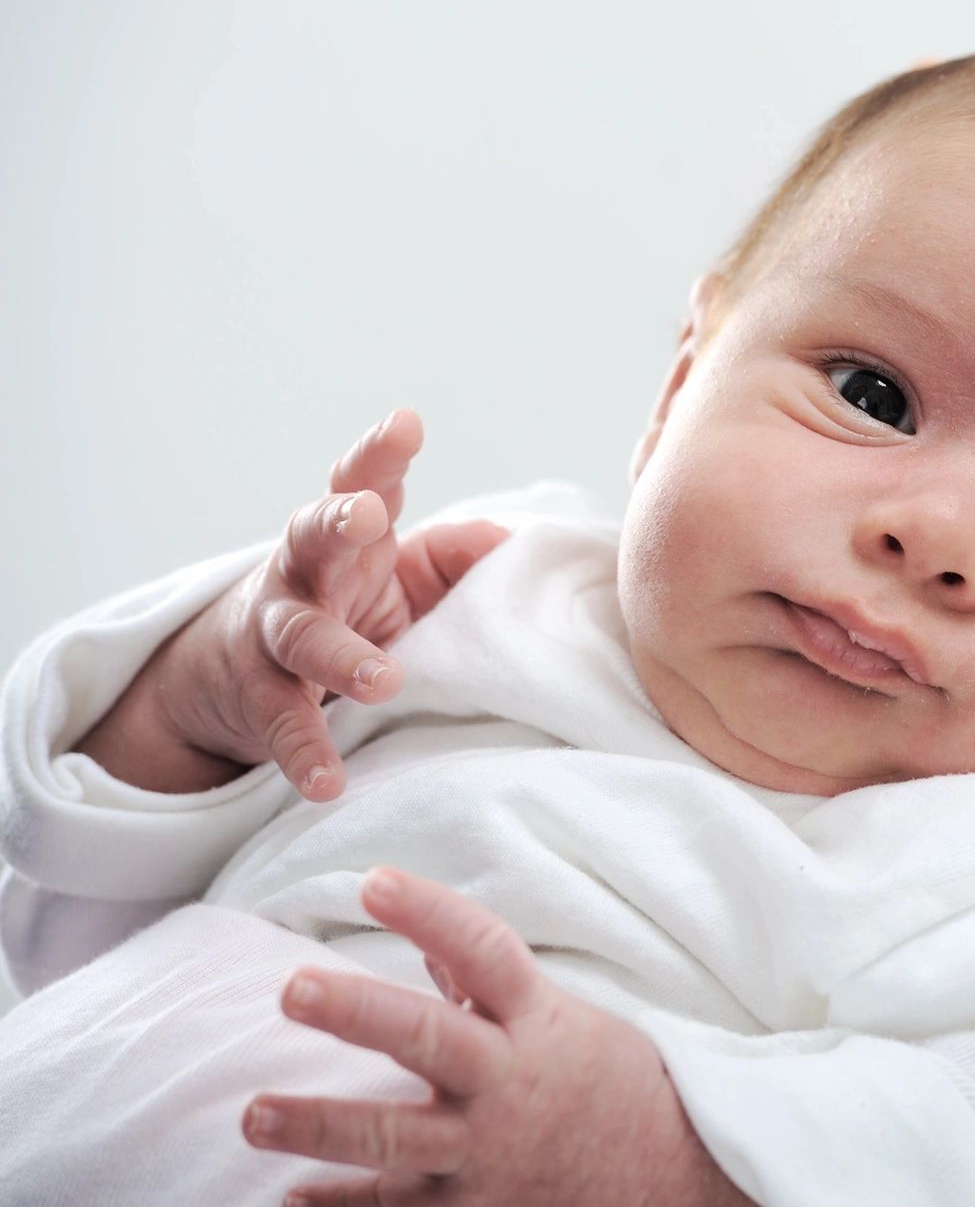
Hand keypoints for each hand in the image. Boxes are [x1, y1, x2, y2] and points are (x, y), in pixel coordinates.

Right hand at [79, 410, 508, 800]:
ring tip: (382, 681)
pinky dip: (306, 753)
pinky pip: (283, 725)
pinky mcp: (260, 697)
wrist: (232, 676)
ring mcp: (275, 634)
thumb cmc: (343, 610)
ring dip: (340, 655)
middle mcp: (304, 573)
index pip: (363, 485)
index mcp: (349, 540)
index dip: (380, 455)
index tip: (406, 423)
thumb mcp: (400, 579)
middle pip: (312, 535)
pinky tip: (329, 783)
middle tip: (368, 515)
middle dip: (336, 520)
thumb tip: (509, 541)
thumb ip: (453, 558)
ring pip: (300, 635)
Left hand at [243, 868, 775, 1206]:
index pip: (482, 949)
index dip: (428, 911)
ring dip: (317, 1125)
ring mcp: (491, 1153)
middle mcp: (511, 1083)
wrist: (679, 1184)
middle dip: (356, 1012)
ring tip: (255, 1114)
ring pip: (393, 1137)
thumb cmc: (619, 1090)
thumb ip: (491, 991)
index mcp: (539, 1021)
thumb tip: (423, 940)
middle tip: (292, 988)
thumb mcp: (569, 1023)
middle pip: (427, 1037)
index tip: (374, 879)